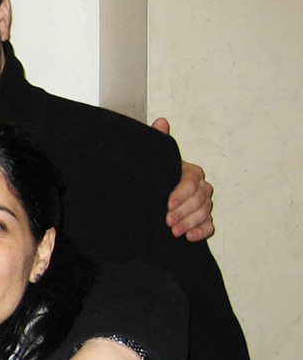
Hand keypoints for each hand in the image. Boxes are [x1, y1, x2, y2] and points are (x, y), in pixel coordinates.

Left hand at [151, 118, 214, 240]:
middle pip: (200, 199)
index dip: (181, 193)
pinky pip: (209, 225)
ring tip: (174, 231)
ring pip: (204, 213)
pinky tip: (190, 237)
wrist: (151, 190)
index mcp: (189, 171)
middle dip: (184, 211)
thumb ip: (158, 141)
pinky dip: (202, 231)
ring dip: (190, 223)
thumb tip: (160, 122)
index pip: (191, 182)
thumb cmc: (155, 172)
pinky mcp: (202, 218)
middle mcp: (200, 187)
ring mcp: (203, 203)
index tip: (167, 204)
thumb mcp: (154, 158)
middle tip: (168, 221)